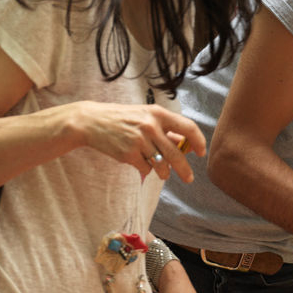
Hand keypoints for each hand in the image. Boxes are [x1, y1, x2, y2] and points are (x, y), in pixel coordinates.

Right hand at [72, 101, 205, 180]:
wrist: (91, 122)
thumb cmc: (124, 119)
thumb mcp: (146, 117)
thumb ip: (167, 129)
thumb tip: (187, 146)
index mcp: (158, 113)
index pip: (188, 127)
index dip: (199, 141)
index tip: (200, 153)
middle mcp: (150, 126)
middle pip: (176, 154)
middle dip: (185, 170)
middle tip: (189, 178)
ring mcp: (139, 140)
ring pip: (162, 165)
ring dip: (165, 173)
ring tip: (164, 173)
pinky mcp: (128, 154)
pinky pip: (146, 169)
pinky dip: (146, 170)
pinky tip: (139, 162)